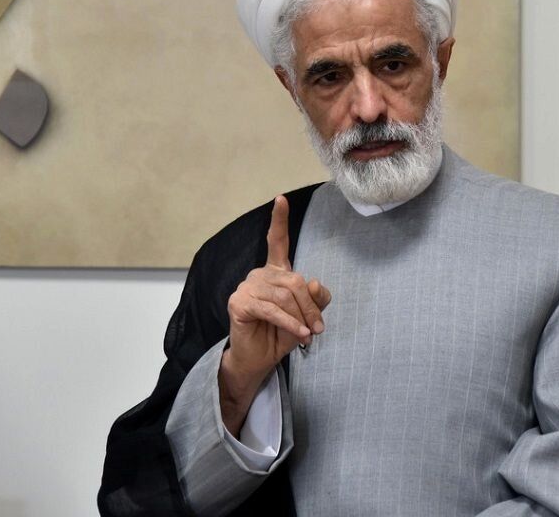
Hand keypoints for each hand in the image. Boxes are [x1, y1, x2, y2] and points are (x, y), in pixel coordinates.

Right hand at [219, 195, 331, 434]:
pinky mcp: (239, 302)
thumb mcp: (307, 317)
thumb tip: (314, 282)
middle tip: (319, 329)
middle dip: (311, 307)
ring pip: (285, 296)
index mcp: (275, 273)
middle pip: (295, 281)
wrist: (258, 360)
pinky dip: (290, 323)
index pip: (277, 241)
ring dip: (302, 318)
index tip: (281, 199)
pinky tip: (300, 335)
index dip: (279, 220)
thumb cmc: (281, 335)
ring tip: (309, 335)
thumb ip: (316, 299)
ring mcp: (246, 287)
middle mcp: (259, 275)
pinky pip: (272, 309)